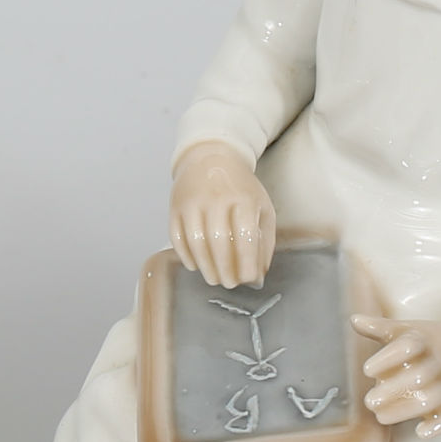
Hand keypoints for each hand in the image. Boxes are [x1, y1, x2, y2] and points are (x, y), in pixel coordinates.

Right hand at [169, 142, 274, 288]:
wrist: (211, 158)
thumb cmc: (241, 188)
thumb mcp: (262, 207)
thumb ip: (264, 241)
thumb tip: (258, 275)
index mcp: (243, 198)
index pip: (245, 235)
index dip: (247, 261)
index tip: (249, 279)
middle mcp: (216, 198)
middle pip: (218, 241)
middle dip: (225, 269)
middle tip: (230, 283)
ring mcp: (193, 202)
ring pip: (195, 241)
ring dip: (205, 266)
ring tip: (214, 278)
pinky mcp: (175, 207)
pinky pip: (177, 237)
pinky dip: (185, 256)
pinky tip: (196, 265)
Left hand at [351, 315, 440, 438]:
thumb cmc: (433, 340)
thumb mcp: (408, 329)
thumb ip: (380, 327)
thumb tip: (354, 320)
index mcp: (424, 342)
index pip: (406, 348)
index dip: (386, 359)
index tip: (367, 370)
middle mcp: (439, 362)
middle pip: (417, 377)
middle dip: (391, 391)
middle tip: (369, 401)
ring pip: (430, 399)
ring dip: (405, 410)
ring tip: (381, 417)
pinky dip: (437, 426)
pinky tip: (420, 432)